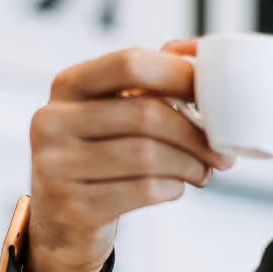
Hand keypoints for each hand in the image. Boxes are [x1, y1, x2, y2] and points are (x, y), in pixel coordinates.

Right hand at [27, 41, 233, 271]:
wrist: (59, 223)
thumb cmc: (97, 156)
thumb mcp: (111, 110)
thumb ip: (149, 76)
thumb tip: (195, 48)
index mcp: (67, 86)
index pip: (129, 63)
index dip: (178, 75)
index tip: (210, 94)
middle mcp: (52, 121)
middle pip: (145, 114)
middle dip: (195, 134)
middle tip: (221, 151)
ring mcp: (55, 166)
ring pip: (147, 155)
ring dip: (189, 164)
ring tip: (202, 171)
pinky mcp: (73, 207)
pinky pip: (143, 190)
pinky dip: (172, 188)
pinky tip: (176, 187)